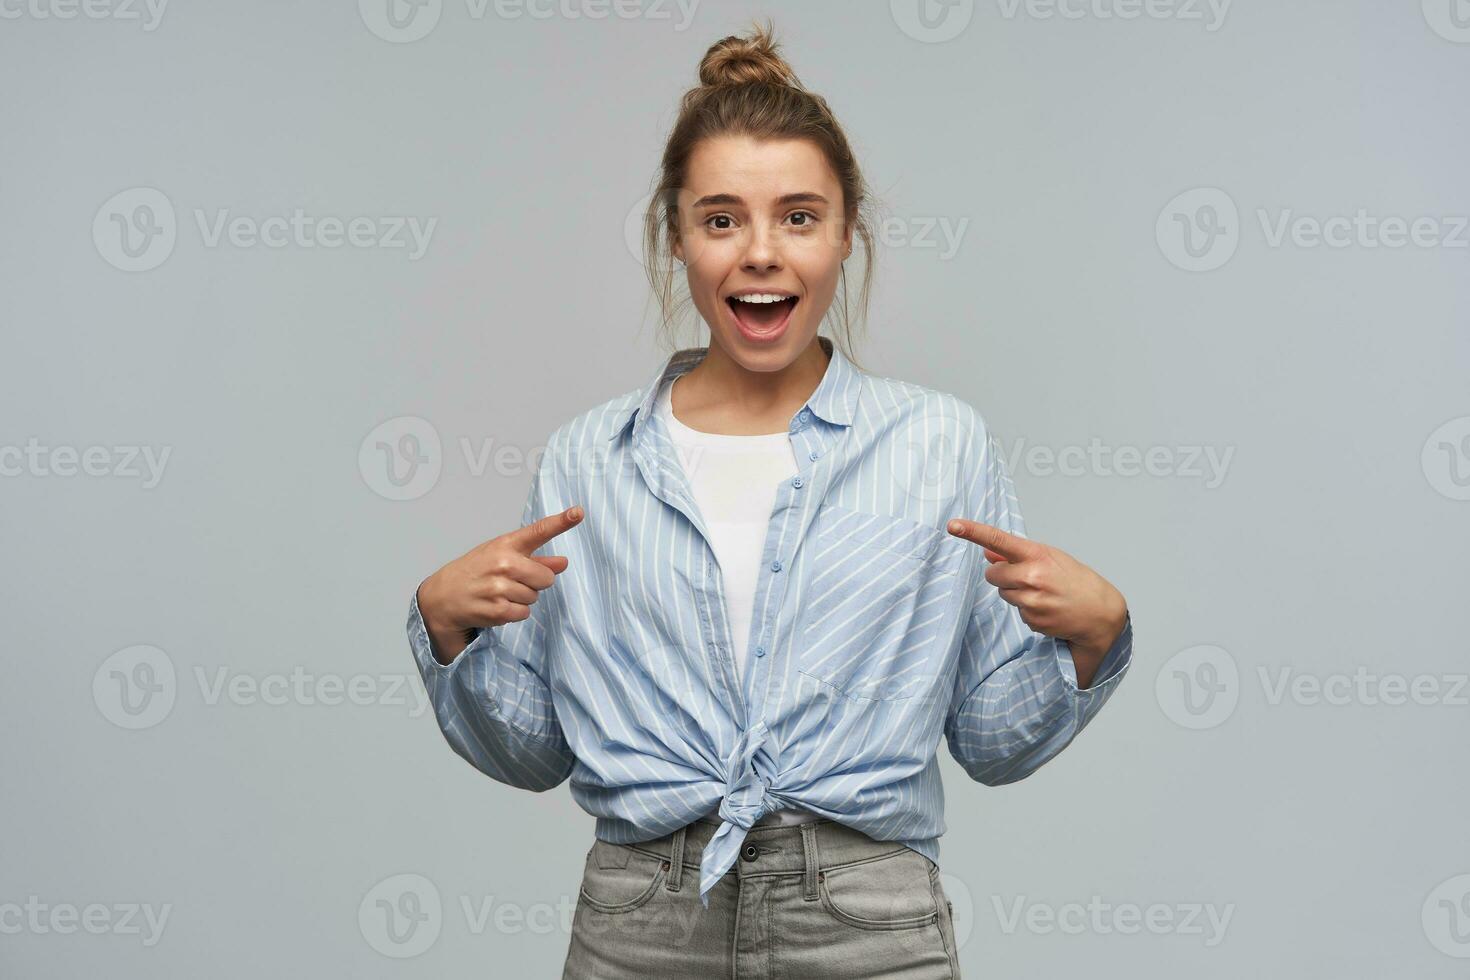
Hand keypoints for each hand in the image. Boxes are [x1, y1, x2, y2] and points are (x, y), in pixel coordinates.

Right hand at [418, 505, 583, 663]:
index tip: (578, 512)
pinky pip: (524, 613)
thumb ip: (536, 559)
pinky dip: (514, 612)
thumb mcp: (501, 556)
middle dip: (535, 582)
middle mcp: (503, 563)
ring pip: (534, 597)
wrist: (443, 596)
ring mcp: (499, 587)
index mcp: (506, 545)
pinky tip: (496, 605)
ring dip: (523, 598)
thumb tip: (564, 563)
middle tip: (512, 580)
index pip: (538, 531)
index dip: (561, 522)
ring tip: (499, 592)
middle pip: (546, 578)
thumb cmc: (476, 571)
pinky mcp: (497, 610)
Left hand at [946, 518, 1126, 686]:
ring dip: (1016, 593)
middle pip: (993, 574)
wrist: (1100, 612)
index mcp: (1037, 555)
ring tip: (1043, 593)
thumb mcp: (1050, 558)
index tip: (953, 525)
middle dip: (1004, 575)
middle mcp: (1032, 577)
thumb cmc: (1074, 579)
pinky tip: (1047, 607)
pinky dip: (1027, 610)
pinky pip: (1016, 612)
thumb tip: (986, 552)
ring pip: (1003, 594)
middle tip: (1028, 578)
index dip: (973, 531)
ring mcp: (1032, 601)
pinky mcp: (1032, 620)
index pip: (999, 540)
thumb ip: (1017, 554)